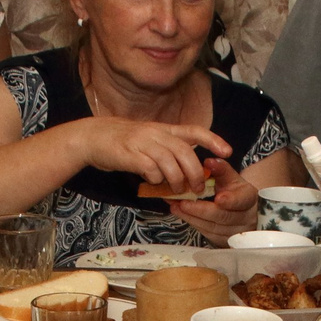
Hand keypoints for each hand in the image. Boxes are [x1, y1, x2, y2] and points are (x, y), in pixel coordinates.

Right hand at [77, 118, 232, 195]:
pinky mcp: (128, 154)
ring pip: (169, 161)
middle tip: (198, 188)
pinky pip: (149, 168)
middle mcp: (156, 133)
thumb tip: (186, 171)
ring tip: (177, 190)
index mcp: (164, 129)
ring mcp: (142, 142)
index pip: (194, 130)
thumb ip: (168, 151)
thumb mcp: (150, 139)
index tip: (228, 152)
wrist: (93, 137)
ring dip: (177, 179)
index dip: (213, 140)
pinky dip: (156, 178)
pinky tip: (153, 182)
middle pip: (185, 152)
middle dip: (195, 172)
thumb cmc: (124, 142)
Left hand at [173, 159, 257, 243]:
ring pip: (213, 227)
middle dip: (201, 210)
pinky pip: (207, 233)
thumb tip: (209, 162)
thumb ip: (220, 169)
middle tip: (183, 202)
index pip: (241, 200)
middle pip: (223, 216)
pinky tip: (181, 213)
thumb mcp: (230, 177)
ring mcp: (235, 232)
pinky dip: (193, 222)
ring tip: (176, 206)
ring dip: (192, 217)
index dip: (231, 200)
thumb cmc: (233, 190)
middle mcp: (245, 217)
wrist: (240, 210)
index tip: (219, 198)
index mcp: (249, 198)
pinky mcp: (223, 240)